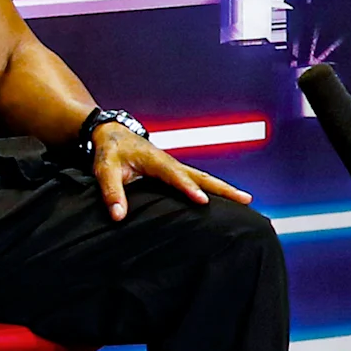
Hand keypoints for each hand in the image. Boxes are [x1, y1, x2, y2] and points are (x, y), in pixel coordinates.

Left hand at [93, 125, 255, 221]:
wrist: (113, 134)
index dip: (189, 188)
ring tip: (246, 201)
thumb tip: (118, 216)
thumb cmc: (110, 150)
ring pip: (204, 179)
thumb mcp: (105, 169)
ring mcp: (176, 167)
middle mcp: (171, 163)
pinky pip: (198, 181)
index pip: (175, 176)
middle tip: (246, 199)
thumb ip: (111, 192)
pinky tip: (225, 200)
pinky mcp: (176, 173)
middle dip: (224, 188)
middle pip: (202, 176)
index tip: (203, 201)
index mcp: (156, 160)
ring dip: (225, 189)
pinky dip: (214, 189)